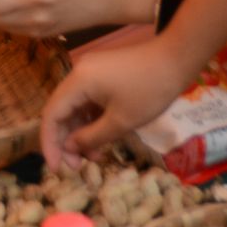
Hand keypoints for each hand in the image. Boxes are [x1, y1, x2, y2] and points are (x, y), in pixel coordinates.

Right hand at [40, 32, 193, 167]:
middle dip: (66, 141)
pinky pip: (88, 100)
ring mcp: (90, 72)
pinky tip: (101, 138)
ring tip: (94, 156)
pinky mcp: (102, 74)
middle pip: (61, 111)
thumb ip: (90, 137)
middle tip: (76, 167)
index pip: (51, 115)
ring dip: (80, 132)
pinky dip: (91, 120)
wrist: (176, 58)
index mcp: (77, 82)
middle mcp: (78, 74)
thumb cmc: (150, 91)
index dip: (50, 143)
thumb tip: (69, 148)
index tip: (56, 167)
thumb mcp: (121, 122)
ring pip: (75, 107)